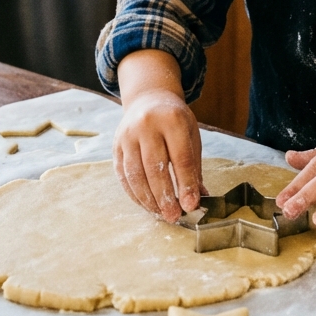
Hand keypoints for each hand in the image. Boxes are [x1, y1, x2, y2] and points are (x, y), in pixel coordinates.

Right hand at [113, 88, 204, 223]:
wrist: (148, 99)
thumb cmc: (174, 120)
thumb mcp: (190, 135)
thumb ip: (194, 166)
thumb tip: (198, 198)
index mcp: (172, 119)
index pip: (180, 157)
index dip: (186, 184)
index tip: (191, 205)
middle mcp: (147, 125)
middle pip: (155, 167)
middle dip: (165, 196)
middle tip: (174, 216)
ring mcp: (128, 135)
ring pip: (135, 174)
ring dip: (148, 199)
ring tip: (160, 213)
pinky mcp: (116, 146)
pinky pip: (123, 175)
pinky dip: (134, 194)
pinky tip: (146, 204)